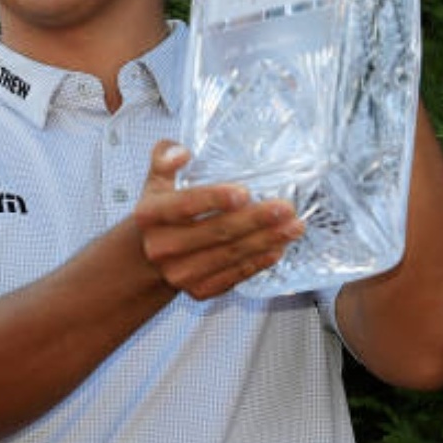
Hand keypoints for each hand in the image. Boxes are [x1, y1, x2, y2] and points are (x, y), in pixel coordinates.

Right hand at [133, 141, 304, 300]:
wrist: (150, 256)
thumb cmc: (162, 211)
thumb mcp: (156, 181)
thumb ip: (165, 158)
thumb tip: (182, 152)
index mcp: (149, 215)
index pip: (184, 205)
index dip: (214, 198)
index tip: (244, 192)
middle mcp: (162, 247)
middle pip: (216, 232)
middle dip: (255, 220)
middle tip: (286, 208)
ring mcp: (180, 272)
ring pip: (230, 255)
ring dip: (266, 241)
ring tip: (293, 226)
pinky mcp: (198, 290)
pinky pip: (234, 275)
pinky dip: (258, 262)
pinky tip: (277, 247)